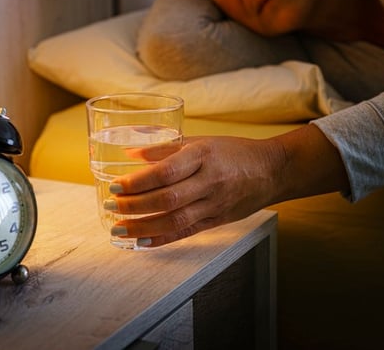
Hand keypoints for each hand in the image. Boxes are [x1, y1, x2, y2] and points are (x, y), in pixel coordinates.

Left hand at [109, 135, 289, 246]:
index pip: (165, 171)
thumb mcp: (200, 140)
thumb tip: (130, 153)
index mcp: (203, 155)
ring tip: (118, 228)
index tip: (115, 185)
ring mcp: (215, 204)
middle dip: (134, 206)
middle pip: (167, 199)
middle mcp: (209, 181)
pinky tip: (141, 242)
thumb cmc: (233, 152)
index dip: (138, 181)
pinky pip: (186, 232)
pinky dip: (162, 239)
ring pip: (175, 220)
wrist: (272, 171)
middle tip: (111, 206)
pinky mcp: (217, 221)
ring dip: (143, 227)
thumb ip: (165, 148)